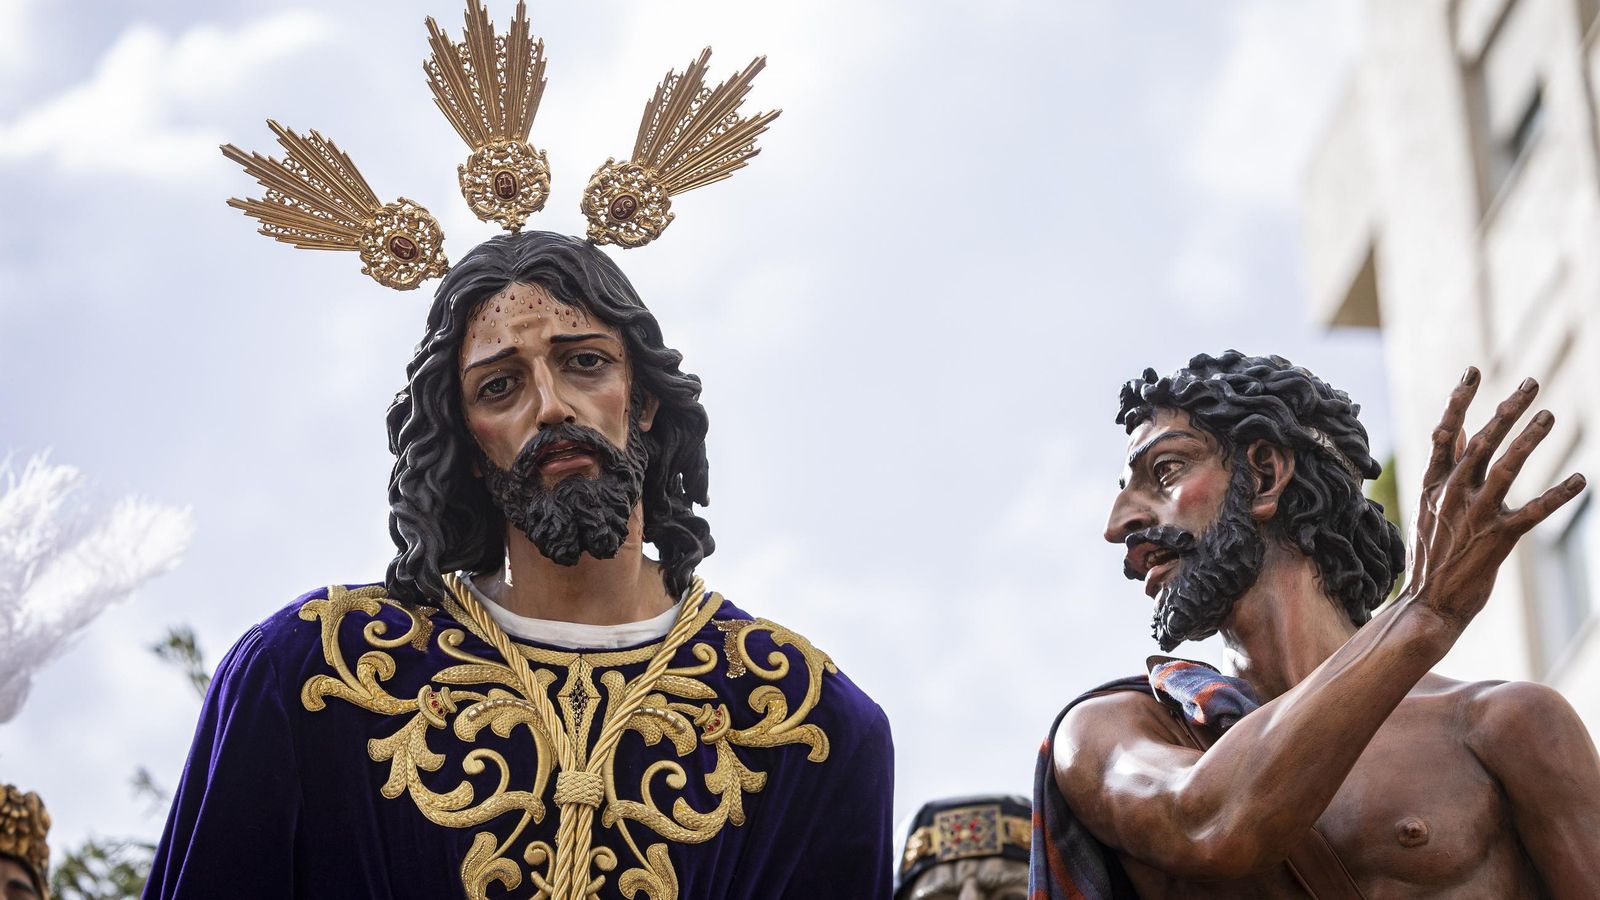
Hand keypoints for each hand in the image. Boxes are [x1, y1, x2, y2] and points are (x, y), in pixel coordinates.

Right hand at [1404, 368, 1585, 633]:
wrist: (1427, 604)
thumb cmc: (1432, 554)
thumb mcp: (1429, 506)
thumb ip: (1447, 467)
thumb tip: (1459, 428)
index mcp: (1433, 485)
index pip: (1445, 434)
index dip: (1459, 401)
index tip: (1473, 372)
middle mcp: (1451, 494)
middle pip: (1481, 442)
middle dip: (1506, 411)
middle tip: (1530, 385)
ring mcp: (1474, 515)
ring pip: (1505, 469)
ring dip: (1528, 440)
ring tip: (1549, 416)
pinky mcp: (1498, 539)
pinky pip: (1532, 511)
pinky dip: (1556, 495)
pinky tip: (1579, 479)